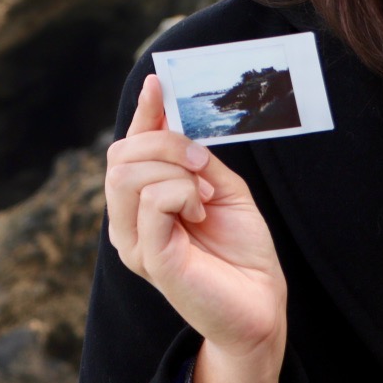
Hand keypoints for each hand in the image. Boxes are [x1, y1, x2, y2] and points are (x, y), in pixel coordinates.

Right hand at [105, 74, 286, 362]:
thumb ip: (193, 157)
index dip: (142, 112)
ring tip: (204, 194)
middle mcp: (128, 221)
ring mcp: (133, 242)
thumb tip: (170, 114)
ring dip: (175, 170)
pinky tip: (201, 212)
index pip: (129, 148)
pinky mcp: (149, 259)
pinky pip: (152, 202)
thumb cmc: (240, 246)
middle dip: (166, 144)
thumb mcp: (220, 185)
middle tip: (204, 165)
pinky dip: (182, 193)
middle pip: (121, 155)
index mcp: (143, 201)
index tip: (157, 82)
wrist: (261, 300)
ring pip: (129, 174)